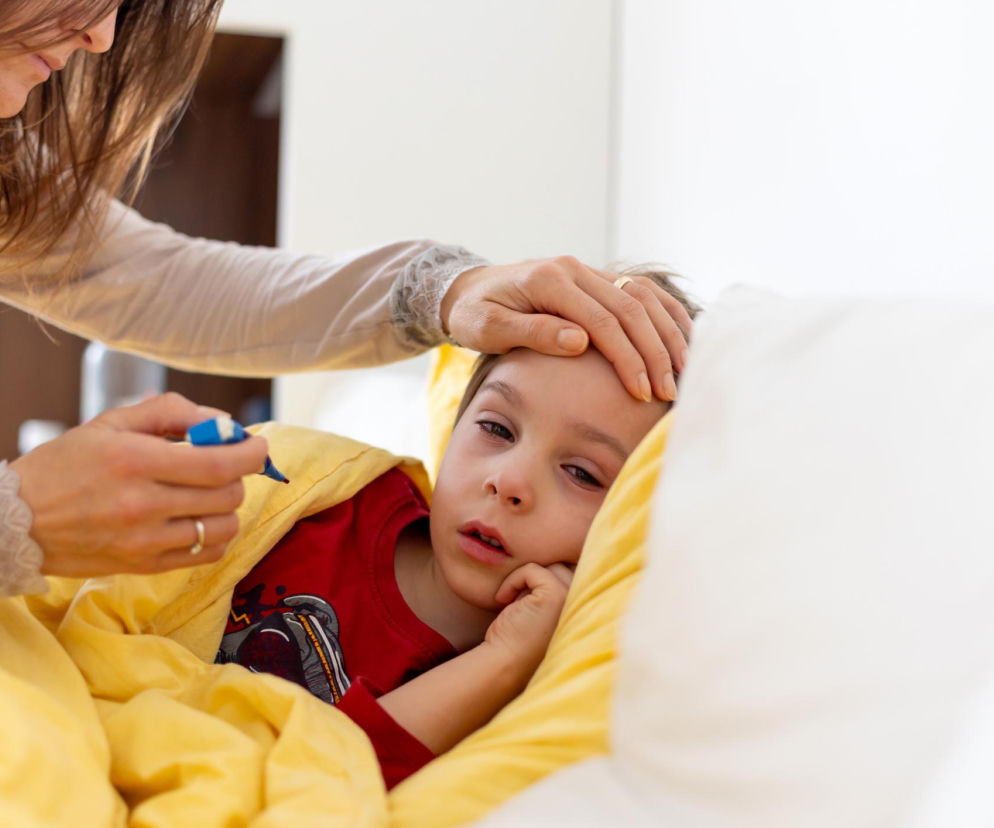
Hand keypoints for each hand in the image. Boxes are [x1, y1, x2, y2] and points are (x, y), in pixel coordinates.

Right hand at [10, 392, 269, 577]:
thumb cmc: (66, 464)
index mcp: (136, 460)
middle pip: (228, 495)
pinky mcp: (144, 566)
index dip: (251, 454)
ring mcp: (145, 541)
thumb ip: (172, 411)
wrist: (17, 520)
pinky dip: (214, 536)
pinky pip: (206, 555)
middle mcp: (143, 504)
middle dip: (237, 476)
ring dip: (228, 507)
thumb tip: (225, 423)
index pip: (221, 464)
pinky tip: (198, 519)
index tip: (257, 446)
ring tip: (207, 494)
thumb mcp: (111, 422)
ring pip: (223, 527)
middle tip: (222, 466)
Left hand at [440, 258, 693, 400]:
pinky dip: (665, 315)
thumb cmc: (474, 314)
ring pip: (644, 296)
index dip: (627, 358)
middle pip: (632, 308)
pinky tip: (683, 339)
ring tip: (685, 370)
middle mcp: (574, 269)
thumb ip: (533, 332)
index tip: (642, 391)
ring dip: (668, 333)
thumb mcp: (489, 328)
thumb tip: (581, 342)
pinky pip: (640, 293)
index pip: (604, 321)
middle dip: (655, 352)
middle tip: (669, 391)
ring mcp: (587, 271)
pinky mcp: (595, 280)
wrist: (467, 289)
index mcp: (550, 280)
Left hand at [485, 562, 573, 682]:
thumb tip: (549, 555)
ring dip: (524, 579)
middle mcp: (584, 602)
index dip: (548, 575)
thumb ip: (553, 586)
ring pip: (549, 565)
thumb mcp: (541, 607)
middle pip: (562, 566)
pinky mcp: (554, 595)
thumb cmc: (518, 637)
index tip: (525, 595)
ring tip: (511, 601)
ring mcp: (571, 598)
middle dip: (537, 577)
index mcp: (586, 607)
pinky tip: (503, 600)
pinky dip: (513, 581)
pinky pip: (532, 570)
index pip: (574, 570)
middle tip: (517, 600)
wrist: (505, 663)